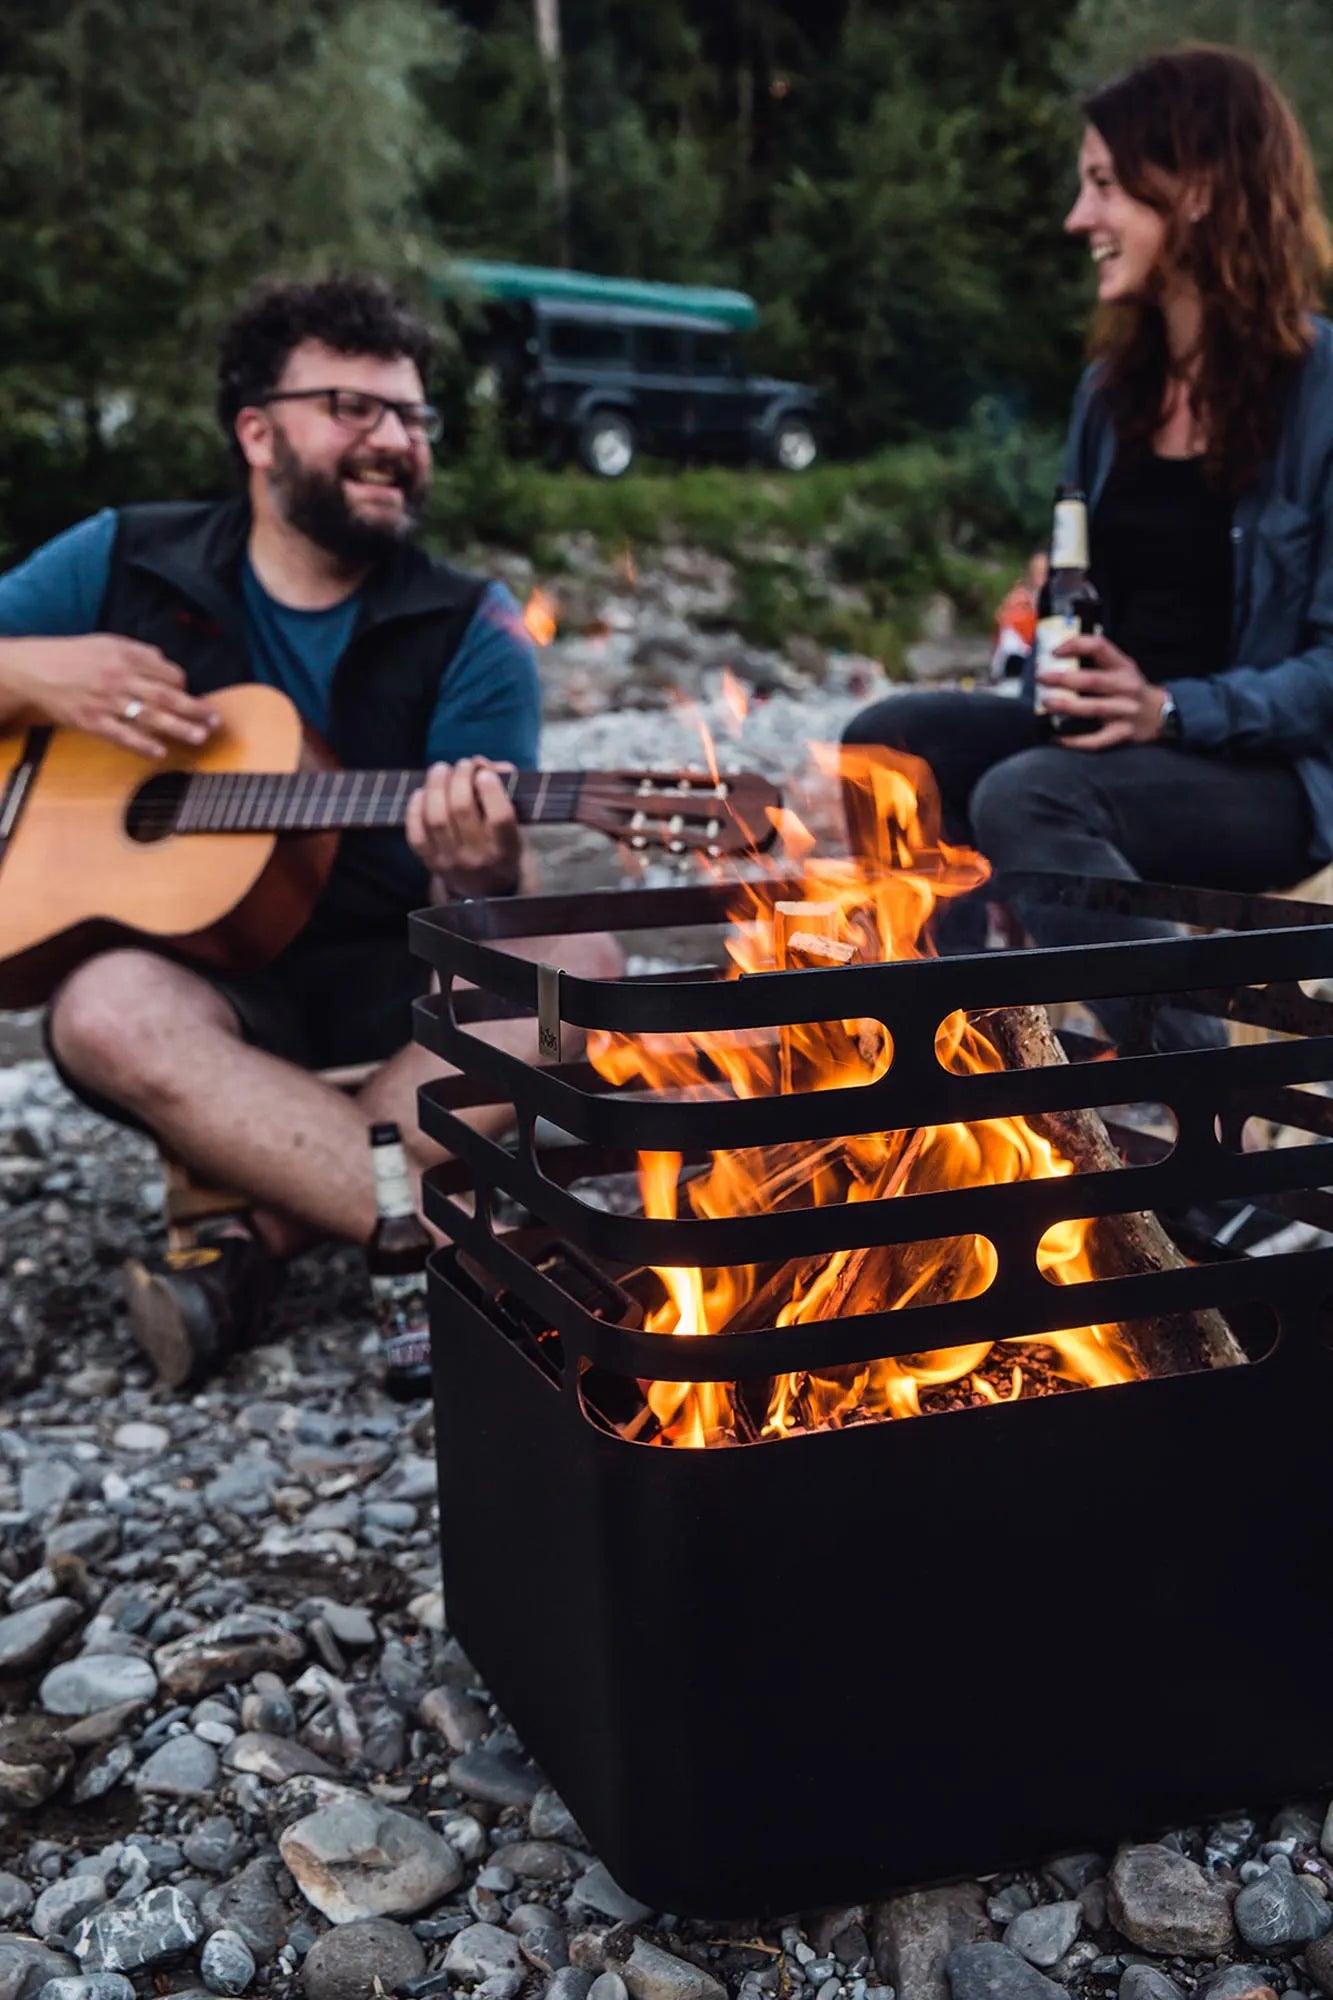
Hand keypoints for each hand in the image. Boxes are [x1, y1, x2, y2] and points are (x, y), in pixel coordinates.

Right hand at [0, 634, 219, 758]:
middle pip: (165, 695)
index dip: (182, 683)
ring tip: (200, 737)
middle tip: (216, 720)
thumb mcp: (106, 642)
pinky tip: (160, 752)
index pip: (166, 672)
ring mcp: (106, 702)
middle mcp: (120, 678)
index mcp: (126, 656)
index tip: (192, 693)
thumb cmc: (73, 655)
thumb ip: (137, 651)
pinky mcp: (92, 722)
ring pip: (149, 716)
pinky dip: (142, 745)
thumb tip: (165, 660)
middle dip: (194, 708)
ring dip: (177, 728)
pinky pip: (122, 736)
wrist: (35, 669)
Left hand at [405, 757, 520, 896]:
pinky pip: (416, 832)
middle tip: (462, 765)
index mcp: (507, 849)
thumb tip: (484, 764)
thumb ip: (506, 792)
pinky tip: (423, 793)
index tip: (485, 773)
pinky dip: (415, 808)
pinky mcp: (430, 863)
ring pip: (436, 817)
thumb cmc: (503, 849)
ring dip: (436, 785)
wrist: (486, 893)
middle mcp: (479, 857)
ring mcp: (451, 862)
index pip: (500, 817)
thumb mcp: (517, 826)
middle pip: (462, 809)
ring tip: (441, 769)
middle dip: (460, 777)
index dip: (490, 789)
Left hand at [1037, 633, 1169, 750]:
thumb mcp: (1121, 668)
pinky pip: (1097, 740)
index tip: (1054, 651)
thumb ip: (1097, 662)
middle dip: (1064, 678)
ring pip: (1093, 708)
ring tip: (1046, 702)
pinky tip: (1058, 739)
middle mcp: (1125, 686)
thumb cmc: (1131, 688)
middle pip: (1092, 680)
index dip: (1076, 645)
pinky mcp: (1122, 733)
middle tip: (1042, 677)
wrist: (1161, 714)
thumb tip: (1056, 658)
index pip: (1100, 646)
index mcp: (1122, 665)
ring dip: (1067, 706)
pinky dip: (1076, 741)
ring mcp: (1125, 711)